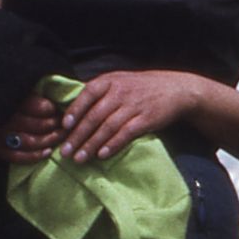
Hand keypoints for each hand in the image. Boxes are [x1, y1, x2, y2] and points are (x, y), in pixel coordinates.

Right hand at [0, 93, 63, 164]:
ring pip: (29, 141)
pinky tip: (47, 152)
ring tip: (60, 136)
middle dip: (53, 125)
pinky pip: (17, 156)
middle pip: (35, 125)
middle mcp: (2, 118)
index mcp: (6, 100)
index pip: (34, 106)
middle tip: (64, 124)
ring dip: (48, 140)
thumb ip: (29, 93)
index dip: (50, 109)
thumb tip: (53, 98)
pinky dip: (34, 156)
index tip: (59, 109)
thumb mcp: (12, 89)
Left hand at [54, 70, 207, 163]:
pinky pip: (126, 134)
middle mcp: (120, 92)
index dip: (75, 110)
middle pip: (94, 115)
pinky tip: (102, 155)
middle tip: (65, 151)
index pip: (87, 94)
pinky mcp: (146, 119)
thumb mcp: (118, 81)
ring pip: (108, 127)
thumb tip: (70, 108)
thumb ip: (98, 92)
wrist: (175, 89)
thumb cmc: (140, 88)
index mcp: (110, 81)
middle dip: (78, 135)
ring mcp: (134, 106)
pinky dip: (113, 145)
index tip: (63, 126)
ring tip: (79, 158)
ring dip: (91, 144)